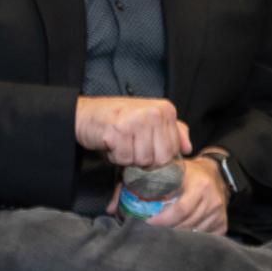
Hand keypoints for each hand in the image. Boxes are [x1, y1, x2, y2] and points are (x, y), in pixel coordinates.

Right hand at [74, 96, 191, 167]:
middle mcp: (153, 113)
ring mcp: (136, 121)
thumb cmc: (116, 118)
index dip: (156, 156)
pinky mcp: (118, 131)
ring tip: (120, 143)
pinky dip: (114, 157)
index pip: (173, 150)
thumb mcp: (149, 120)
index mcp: (165, 110)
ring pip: (141, 160)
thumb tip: (188, 148)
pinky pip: (123, 159)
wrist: (83, 114)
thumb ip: (172, 131)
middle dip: (142, 159)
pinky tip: (110, 143)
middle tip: (130, 146)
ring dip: (127, 158)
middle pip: (159, 158)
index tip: (143, 146)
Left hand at [146, 156, 229, 234]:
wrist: (215, 173)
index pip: (180, 209)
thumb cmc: (188, 173)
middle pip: (187, 223)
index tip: (149, 222)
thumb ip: (151, 180)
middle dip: (168, 229)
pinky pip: (206, 236)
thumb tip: (121, 201)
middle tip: (153, 230)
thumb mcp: (171, 170)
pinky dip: (192, 237)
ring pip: (195, 231)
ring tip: (165, 232)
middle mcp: (212, 199)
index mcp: (200, 185)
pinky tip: (182, 235)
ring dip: (179, 235)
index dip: (163, 219)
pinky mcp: (222, 222)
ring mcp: (219, 212)